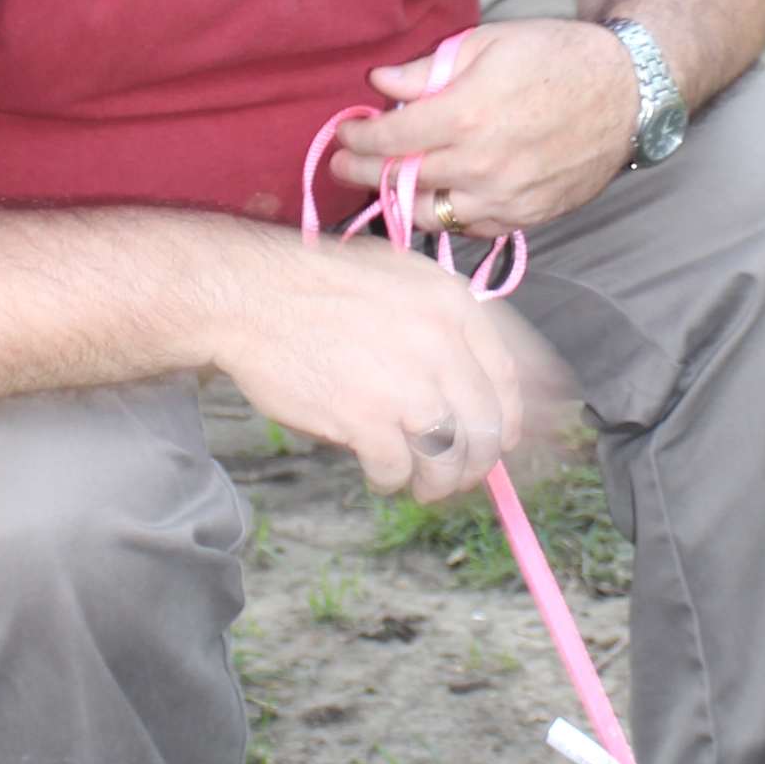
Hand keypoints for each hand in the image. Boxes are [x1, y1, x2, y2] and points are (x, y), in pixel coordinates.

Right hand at [207, 232, 574, 501]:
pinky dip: (392, 480)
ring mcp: (406, 384)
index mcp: (454, 305)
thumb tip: (470, 381)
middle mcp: (441, 344)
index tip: (506, 442)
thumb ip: (442, 321)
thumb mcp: (400, 278)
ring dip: (439, 481)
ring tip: (423, 486)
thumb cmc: (318, 286)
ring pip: (449, 457)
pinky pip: (398, 469)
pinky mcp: (367, 419)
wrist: (254, 295)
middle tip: (461, 476)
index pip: (507, 376)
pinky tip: (380, 472)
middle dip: (478, 463)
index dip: (511, 419)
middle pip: (486, 426)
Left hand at [330, 21, 640, 235]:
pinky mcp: (528, 215)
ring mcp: (506, 196)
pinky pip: (471, 227)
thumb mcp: (488, 43)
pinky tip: (436, 197)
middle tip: (342, 166)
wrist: (626, 91)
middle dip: (362, 173)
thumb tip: (379, 83)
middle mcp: (483, 164)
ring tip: (384, 186)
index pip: (390, 137)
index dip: (358, 137)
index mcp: (467, 114)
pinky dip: (447, 215)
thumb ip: (428, 69)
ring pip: (431, 213)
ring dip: (399, 201)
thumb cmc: (556, 57)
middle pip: (402, 179)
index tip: (345, 132)